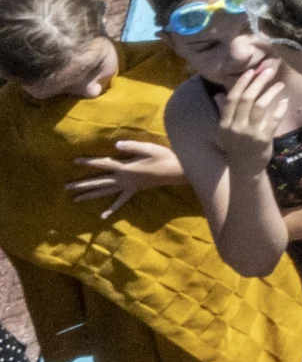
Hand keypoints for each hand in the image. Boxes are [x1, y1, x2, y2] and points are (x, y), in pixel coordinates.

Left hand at [68, 138, 187, 214]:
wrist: (177, 171)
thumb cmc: (164, 157)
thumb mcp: (150, 149)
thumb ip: (132, 147)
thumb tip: (115, 145)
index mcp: (126, 167)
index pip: (103, 164)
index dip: (89, 162)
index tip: (74, 161)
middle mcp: (123, 179)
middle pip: (99, 182)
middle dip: (82, 184)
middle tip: (66, 187)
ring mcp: (128, 186)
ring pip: (105, 192)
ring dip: (90, 195)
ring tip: (75, 199)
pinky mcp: (134, 190)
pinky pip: (121, 202)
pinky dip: (112, 209)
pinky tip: (103, 216)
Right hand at [212, 67, 289, 170]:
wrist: (245, 170)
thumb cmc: (236, 147)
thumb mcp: (226, 131)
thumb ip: (224, 112)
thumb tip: (219, 94)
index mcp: (225, 123)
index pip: (232, 98)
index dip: (242, 83)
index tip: (251, 71)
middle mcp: (235, 127)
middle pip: (247, 99)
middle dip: (258, 82)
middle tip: (269, 71)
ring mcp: (250, 133)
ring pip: (260, 106)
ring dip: (271, 92)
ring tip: (280, 84)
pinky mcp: (264, 139)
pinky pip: (273, 119)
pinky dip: (279, 108)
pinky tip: (284, 101)